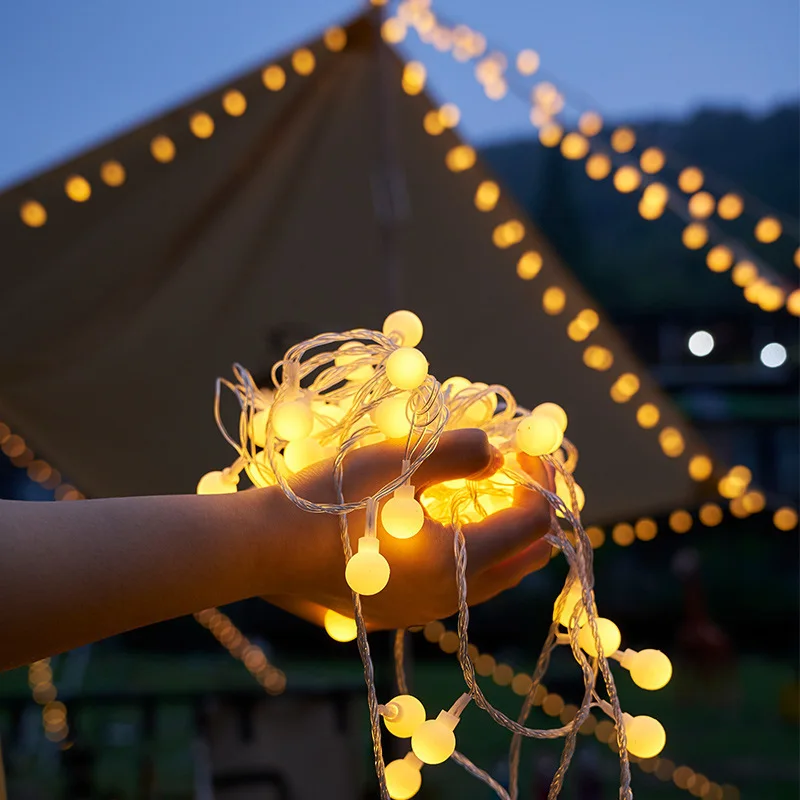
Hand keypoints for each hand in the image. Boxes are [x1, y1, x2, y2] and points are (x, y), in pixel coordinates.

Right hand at [261, 429, 553, 630]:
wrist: (264, 549)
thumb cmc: (327, 500)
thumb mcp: (395, 462)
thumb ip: (457, 453)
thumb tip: (498, 452)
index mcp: (453, 562)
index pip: (532, 523)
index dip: (540, 480)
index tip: (526, 448)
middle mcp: (448, 597)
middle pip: (524, 559)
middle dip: (532, 512)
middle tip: (522, 473)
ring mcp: (424, 611)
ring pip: (494, 577)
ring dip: (505, 536)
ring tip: (491, 494)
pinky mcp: (402, 612)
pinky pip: (461, 588)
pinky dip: (474, 555)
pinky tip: (451, 524)